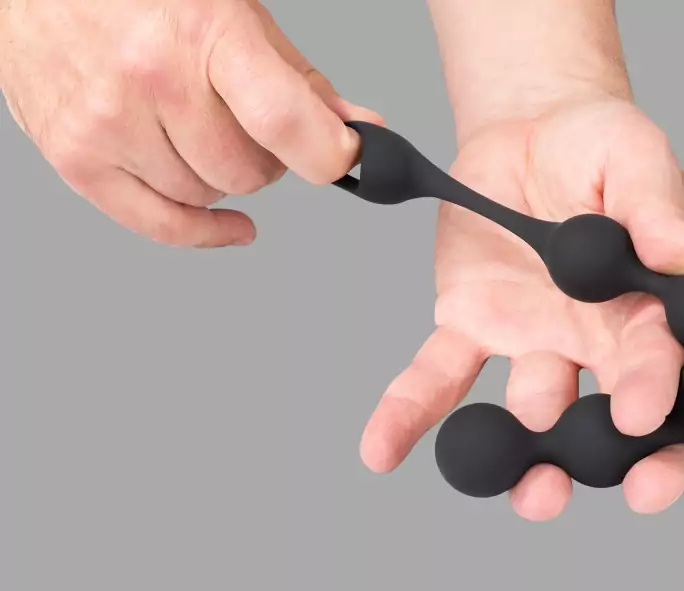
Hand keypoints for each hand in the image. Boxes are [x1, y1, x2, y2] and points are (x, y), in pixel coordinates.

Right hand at [0, 0, 381, 246]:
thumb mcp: (232, 14)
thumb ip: (298, 81)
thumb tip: (361, 130)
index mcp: (200, 31)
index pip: (280, 117)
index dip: (326, 152)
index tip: (344, 158)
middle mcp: (149, 78)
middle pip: (248, 173)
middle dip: (261, 158)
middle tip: (243, 126)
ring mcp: (108, 124)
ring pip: (208, 197)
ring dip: (218, 177)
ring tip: (195, 130)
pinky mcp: (78, 159)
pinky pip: (163, 227)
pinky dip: (205, 231)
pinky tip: (229, 225)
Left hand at [360, 96, 683, 519]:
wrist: (529, 132)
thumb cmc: (596, 148)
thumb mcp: (632, 159)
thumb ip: (657, 210)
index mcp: (645, 309)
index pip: (661, 363)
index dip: (656, 395)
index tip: (643, 420)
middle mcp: (591, 342)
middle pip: (598, 417)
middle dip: (586, 458)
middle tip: (560, 487)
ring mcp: (528, 342)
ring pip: (526, 411)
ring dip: (514, 451)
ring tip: (511, 479)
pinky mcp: (469, 328)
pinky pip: (436, 377)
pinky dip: (407, 414)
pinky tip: (379, 452)